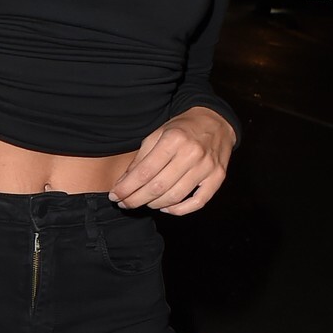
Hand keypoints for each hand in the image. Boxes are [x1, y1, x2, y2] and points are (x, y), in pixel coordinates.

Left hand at [109, 107, 232, 214]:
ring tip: (144, 202)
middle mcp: (192, 153)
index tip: (114, 196)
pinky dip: (179, 210)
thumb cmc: (181, 130)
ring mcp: (207, 167)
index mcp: (174, 139)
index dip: (126, 188)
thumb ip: (140, 159)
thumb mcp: (157, 135)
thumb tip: (123, 184)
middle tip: (124, 203)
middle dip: (136, 199)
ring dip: (154, 205)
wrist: (215, 123)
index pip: (144, 172)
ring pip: (175, 197)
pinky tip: (166, 207)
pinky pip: (198, 202)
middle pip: (157, 187)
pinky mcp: (218, 177)